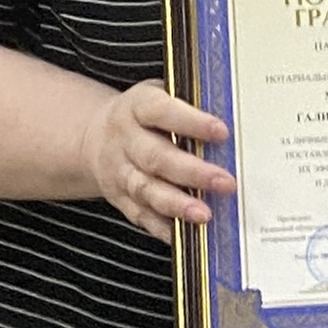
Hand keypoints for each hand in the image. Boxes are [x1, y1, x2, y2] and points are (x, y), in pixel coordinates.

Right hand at [83, 78, 235, 238]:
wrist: (93, 137)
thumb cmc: (142, 116)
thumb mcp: (159, 95)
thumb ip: (188, 104)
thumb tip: (233, 116)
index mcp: (136, 107)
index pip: (162, 112)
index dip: (191, 122)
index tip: (222, 132)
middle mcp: (125, 140)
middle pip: (156, 157)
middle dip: (192, 172)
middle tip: (225, 182)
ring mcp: (119, 172)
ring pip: (146, 190)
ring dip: (177, 205)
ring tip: (205, 214)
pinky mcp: (119, 199)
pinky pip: (141, 216)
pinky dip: (163, 227)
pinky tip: (187, 232)